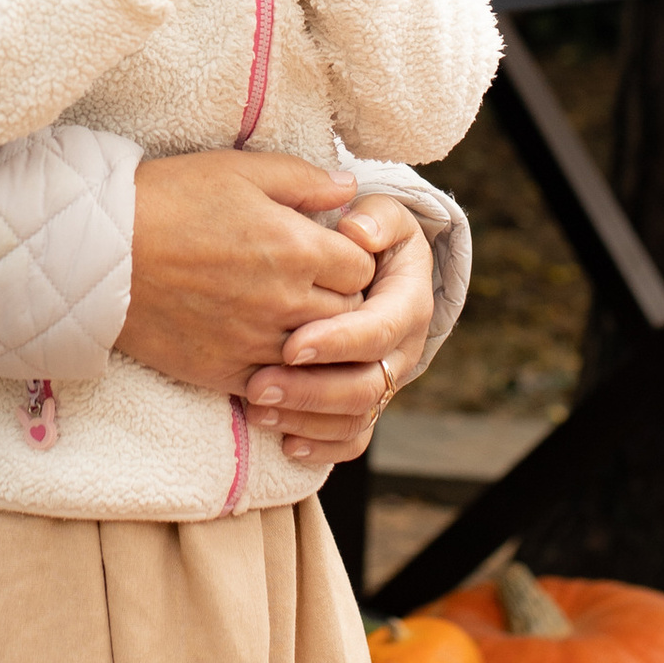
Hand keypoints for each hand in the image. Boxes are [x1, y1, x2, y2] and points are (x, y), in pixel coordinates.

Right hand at [120, 151, 378, 394]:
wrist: (99, 252)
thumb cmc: (169, 199)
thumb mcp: (240, 170)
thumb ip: (304, 181)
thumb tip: (349, 189)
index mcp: (295, 247)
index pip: (363, 268)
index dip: (353, 259)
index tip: (333, 253)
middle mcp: (285, 300)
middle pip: (350, 316)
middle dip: (344, 301)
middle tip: (321, 288)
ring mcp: (256, 342)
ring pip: (320, 357)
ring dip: (317, 340)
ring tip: (297, 320)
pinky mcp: (225, 372)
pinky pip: (278, 387)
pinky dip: (284, 374)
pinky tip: (270, 354)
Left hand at [242, 196, 435, 462]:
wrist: (372, 265)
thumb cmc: (367, 234)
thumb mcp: (381, 215)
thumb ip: (374, 217)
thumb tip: (356, 234)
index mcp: (407, 304)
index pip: (379, 330)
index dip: (339, 341)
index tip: (291, 343)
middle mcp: (401, 351)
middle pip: (366, 386)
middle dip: (311, 390)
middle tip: (258, 387)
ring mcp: (383, 381)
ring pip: (355, 418)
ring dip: (306, 420)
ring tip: (256, 409)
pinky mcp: (363, 404)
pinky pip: (350, 440)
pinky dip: (321, 448)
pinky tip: (284, 444)